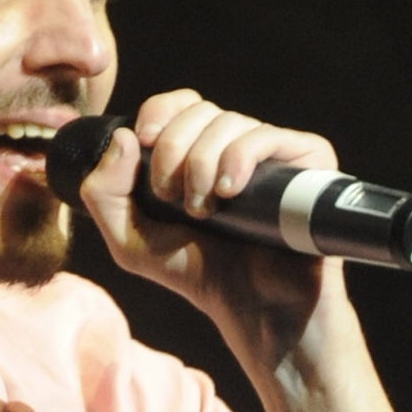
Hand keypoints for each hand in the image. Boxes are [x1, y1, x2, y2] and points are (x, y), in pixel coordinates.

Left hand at [78, 89, 358, 358]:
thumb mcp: (130, 241)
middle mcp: (237, 145)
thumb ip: (104, 194)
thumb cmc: (198, 275)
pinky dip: (240, 158)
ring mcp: (274, 153)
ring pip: (230, 122)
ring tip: (204, 210)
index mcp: (198, 152)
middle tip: (174, 199)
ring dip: (202, 163)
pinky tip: (230, 191)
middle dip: (174, 150)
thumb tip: (124, 138)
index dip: (158, 115)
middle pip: (200, 109)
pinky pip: (269, 136)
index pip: (179, 103)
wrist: (252, 308)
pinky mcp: (307, 163)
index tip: (145, 146)